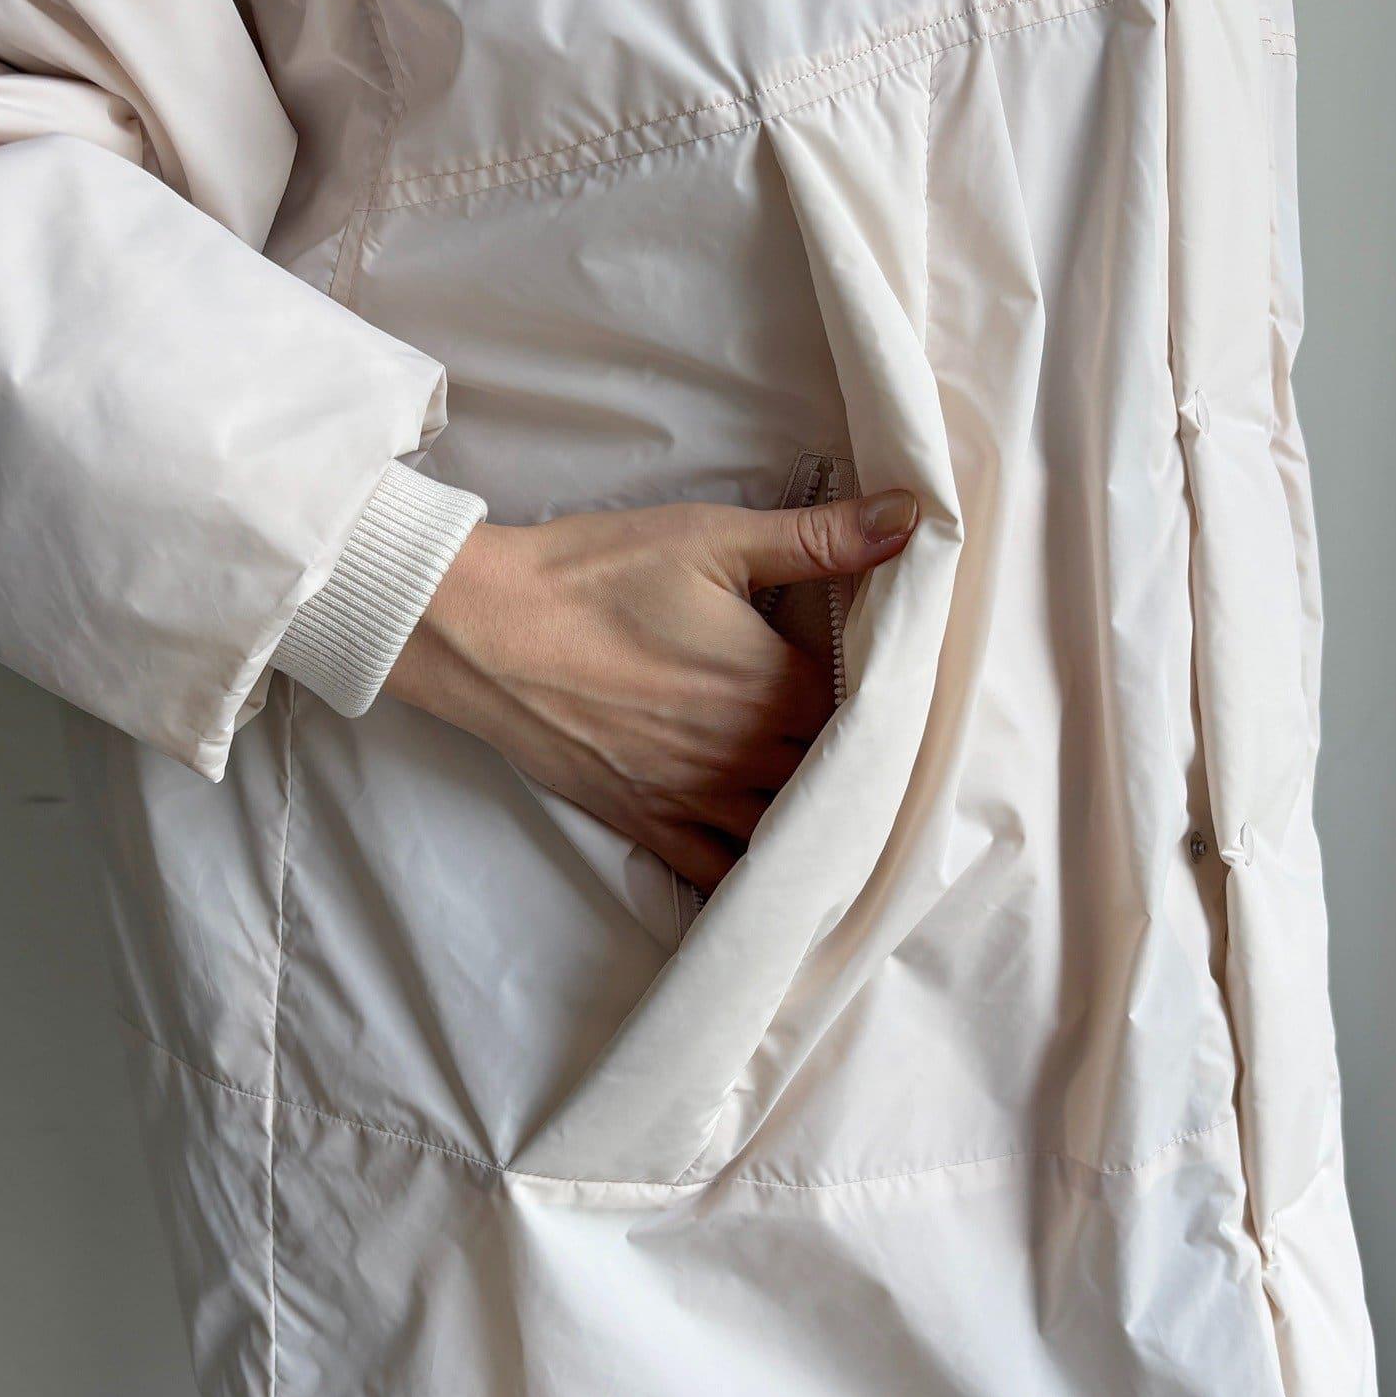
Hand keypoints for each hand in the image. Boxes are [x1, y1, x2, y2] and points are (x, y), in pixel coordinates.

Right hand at [386, 488, 918, 891]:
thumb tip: (910, 519)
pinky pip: (721, 875)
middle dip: (856, 764)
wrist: (485, 631)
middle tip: (872, 747)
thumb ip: (817, 539)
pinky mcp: (649, 825)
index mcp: (773, 683)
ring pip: (789, 834)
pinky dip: (755, 877)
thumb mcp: (712, 538)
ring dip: (815, 821)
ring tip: (833, 805)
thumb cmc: (595, 576)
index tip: (890, 689)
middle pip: (835, 777)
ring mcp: (696, 799)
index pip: (865, 709)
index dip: (882, 700)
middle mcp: (745, 754)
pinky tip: (777, 872)